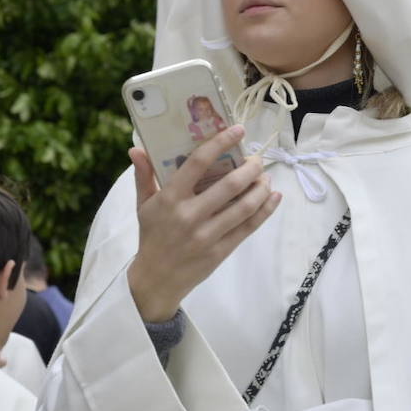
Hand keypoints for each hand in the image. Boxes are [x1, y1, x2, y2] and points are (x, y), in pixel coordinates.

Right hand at [126, 126, 280, 322]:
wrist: (156, 280)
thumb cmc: (151, 236)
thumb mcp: (143, 205)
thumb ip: (143, 175)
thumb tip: (136, 149)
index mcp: (170, 198)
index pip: (198, 163)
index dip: (220, 143)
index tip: (237, 130)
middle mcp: (190, 215)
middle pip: (229, 185)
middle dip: (250, 168)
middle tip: (257, 159)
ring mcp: (207, 235)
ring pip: (243, 207)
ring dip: (260, 188)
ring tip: (266, 177)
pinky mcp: (220, 251)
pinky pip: (248, 227)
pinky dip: (265, 210)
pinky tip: (274, 197)